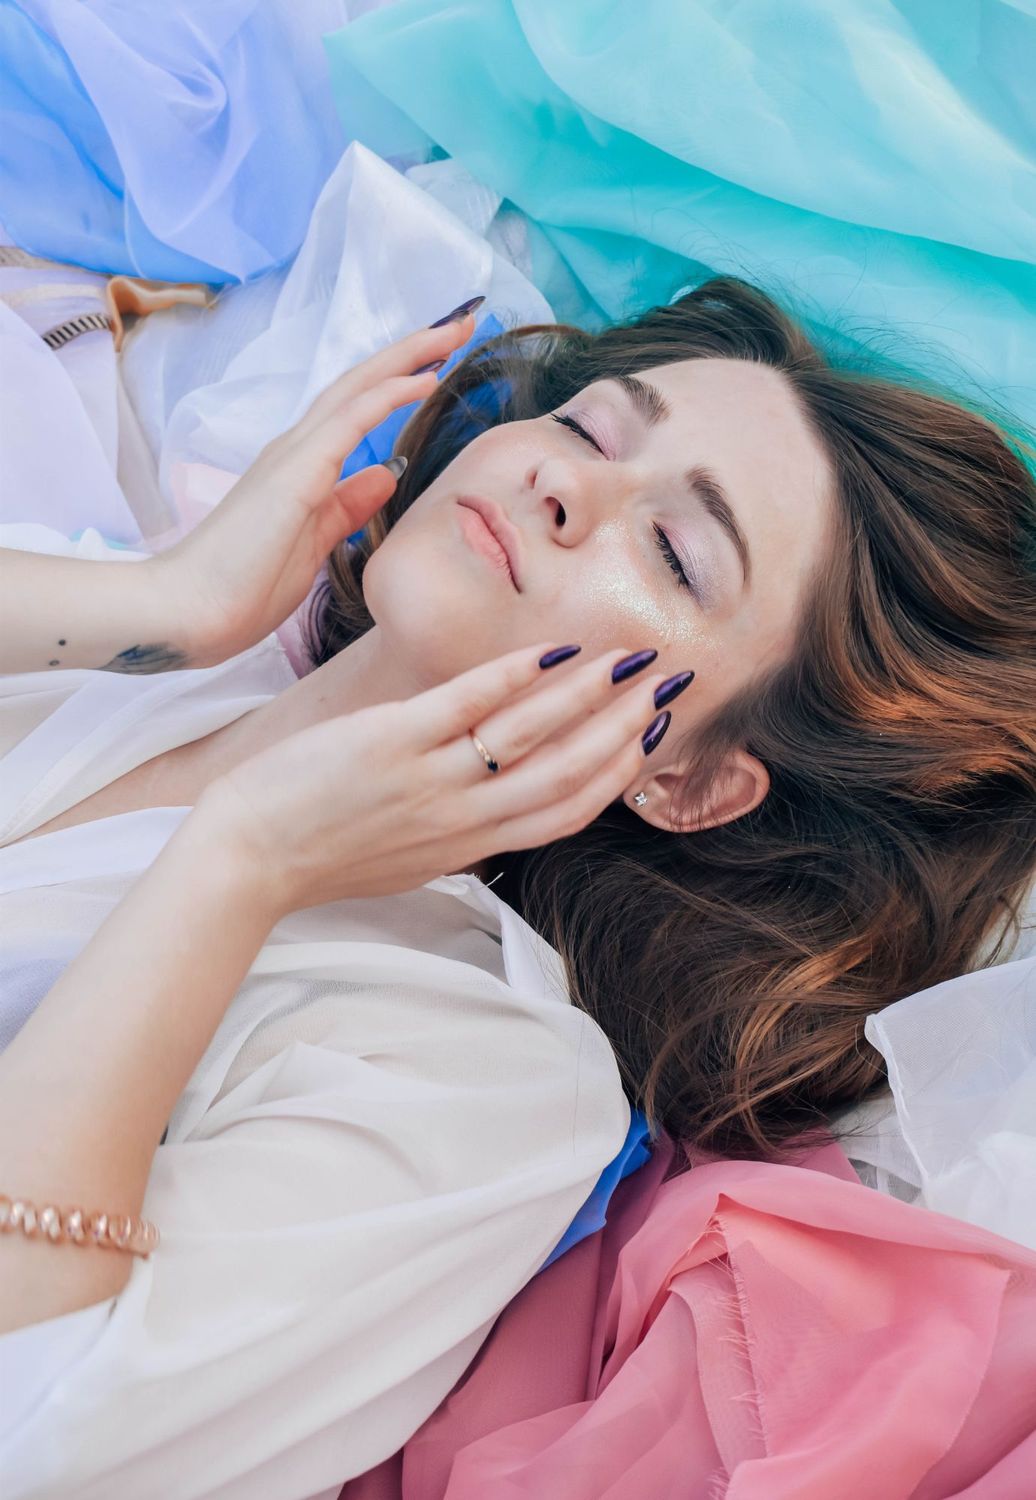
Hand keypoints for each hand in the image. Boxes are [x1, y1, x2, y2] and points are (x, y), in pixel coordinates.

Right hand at [155, 307, 477, 665]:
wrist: (190, 612)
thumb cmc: (242, 587)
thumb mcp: (316, 543)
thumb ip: (348, 506)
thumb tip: (385, 471)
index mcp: (300, 466)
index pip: (358, 406)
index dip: (401, 378)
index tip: (444, 359)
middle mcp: (295, 448)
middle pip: (362, 382)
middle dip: (414, 350)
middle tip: (462, 321)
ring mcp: (293, 455)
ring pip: (358, 387)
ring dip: (410, 356)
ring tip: (455, 329)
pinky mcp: (295, 473)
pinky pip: (349, 421)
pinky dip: (389, 395)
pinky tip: (425, 379)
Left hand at [196, 643, 683, 916]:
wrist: (247, 858)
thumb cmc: (323, 856)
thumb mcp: (407, 863)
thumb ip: (459, 837)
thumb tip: (497, 816)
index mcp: (469, 847)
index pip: (566, 812)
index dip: (619, 772)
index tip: (650, 733)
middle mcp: (461, 819)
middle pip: (567, 773)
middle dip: (624, 726)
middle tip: (665, 682)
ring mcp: (428, 780)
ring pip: (530, 738)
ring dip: (586, 696)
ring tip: (624, 658)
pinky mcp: (389, 743)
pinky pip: (466, 706)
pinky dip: (513, 677)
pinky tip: (549, 650)